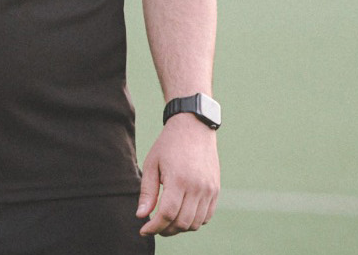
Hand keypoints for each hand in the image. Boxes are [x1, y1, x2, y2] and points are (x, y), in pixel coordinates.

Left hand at [137, 113, 219, 235]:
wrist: (194, 127)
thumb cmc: (168, 144)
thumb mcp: (152, 164)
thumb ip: (147, 192)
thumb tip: (141, 215)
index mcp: (179, 180)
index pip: (167, 214)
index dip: (154, 227)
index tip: (144, 230)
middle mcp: (197, 187)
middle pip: (182, 222)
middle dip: (165, 230)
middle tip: (154, 227)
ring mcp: (209, 190)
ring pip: (195, 223)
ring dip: (180, 228)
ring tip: (167, 222)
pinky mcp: (216, 190)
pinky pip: (206, 216)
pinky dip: (194, 221)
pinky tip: (182, 215)